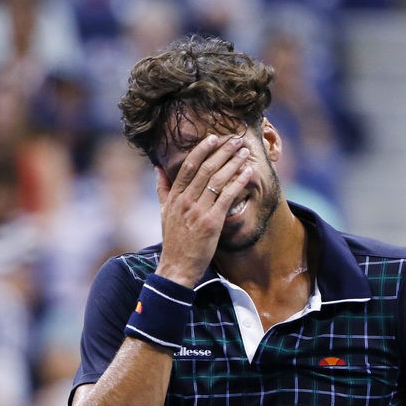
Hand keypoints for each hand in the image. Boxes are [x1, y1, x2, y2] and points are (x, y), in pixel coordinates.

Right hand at [154, 133, 251, 286]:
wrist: (177, 267)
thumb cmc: (173, 241)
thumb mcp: (163, 212)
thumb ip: (162, 189)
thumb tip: (157, 168)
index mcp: (174, 197)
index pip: (188, 166)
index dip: (202, 150)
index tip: (214, 138)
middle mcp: (185, 201)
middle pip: (206, 169)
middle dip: (222, 152)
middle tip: (235, 139)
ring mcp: (198, 211)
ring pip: (218, 180)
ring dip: (233, 162)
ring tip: (244, 151)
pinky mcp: (212, 222)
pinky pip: (227, 196)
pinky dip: (238, 182)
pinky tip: (247, 172)